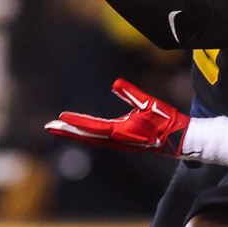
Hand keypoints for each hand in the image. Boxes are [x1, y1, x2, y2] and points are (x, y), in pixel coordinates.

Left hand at [45, 79, 190, 156]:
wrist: (178, 138)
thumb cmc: (166, 120)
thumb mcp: (149, 103)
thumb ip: (132, 93)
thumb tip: (115, 83)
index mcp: (122, 131)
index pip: (94, 126)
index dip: (77, 122)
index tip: (61, 117)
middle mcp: (117, 140)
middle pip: (87, 135)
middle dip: (67, 130)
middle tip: (48, 126)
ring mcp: (119, 143)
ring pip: (91, 138)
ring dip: (74, 133)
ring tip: (58, 127)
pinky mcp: (122, 141)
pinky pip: (98, 138)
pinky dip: (85, 134)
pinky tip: (79, 130)